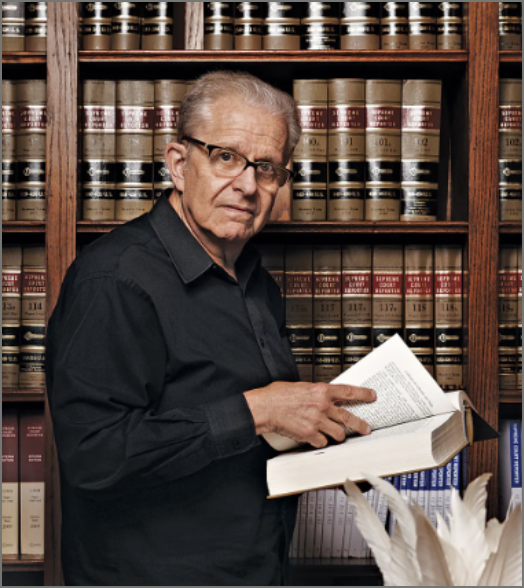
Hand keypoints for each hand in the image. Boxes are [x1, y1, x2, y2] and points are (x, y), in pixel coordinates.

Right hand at [244, 382, 375, 448]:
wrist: (265, 407)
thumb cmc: (278, 395)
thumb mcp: (301, 387)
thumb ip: (315, 393)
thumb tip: (323, 397)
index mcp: (320, 390)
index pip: (348, 391)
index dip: (363, 394)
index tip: (372, 396)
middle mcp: (322, 406)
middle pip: (349, 417)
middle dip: (360, 425)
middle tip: (366, 428)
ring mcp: (317, 421)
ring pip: (338, 433)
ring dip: (338, 435)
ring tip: (336, 435)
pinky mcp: (309, 434)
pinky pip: (322, 442)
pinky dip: (320, 441)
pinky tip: (315, 437)